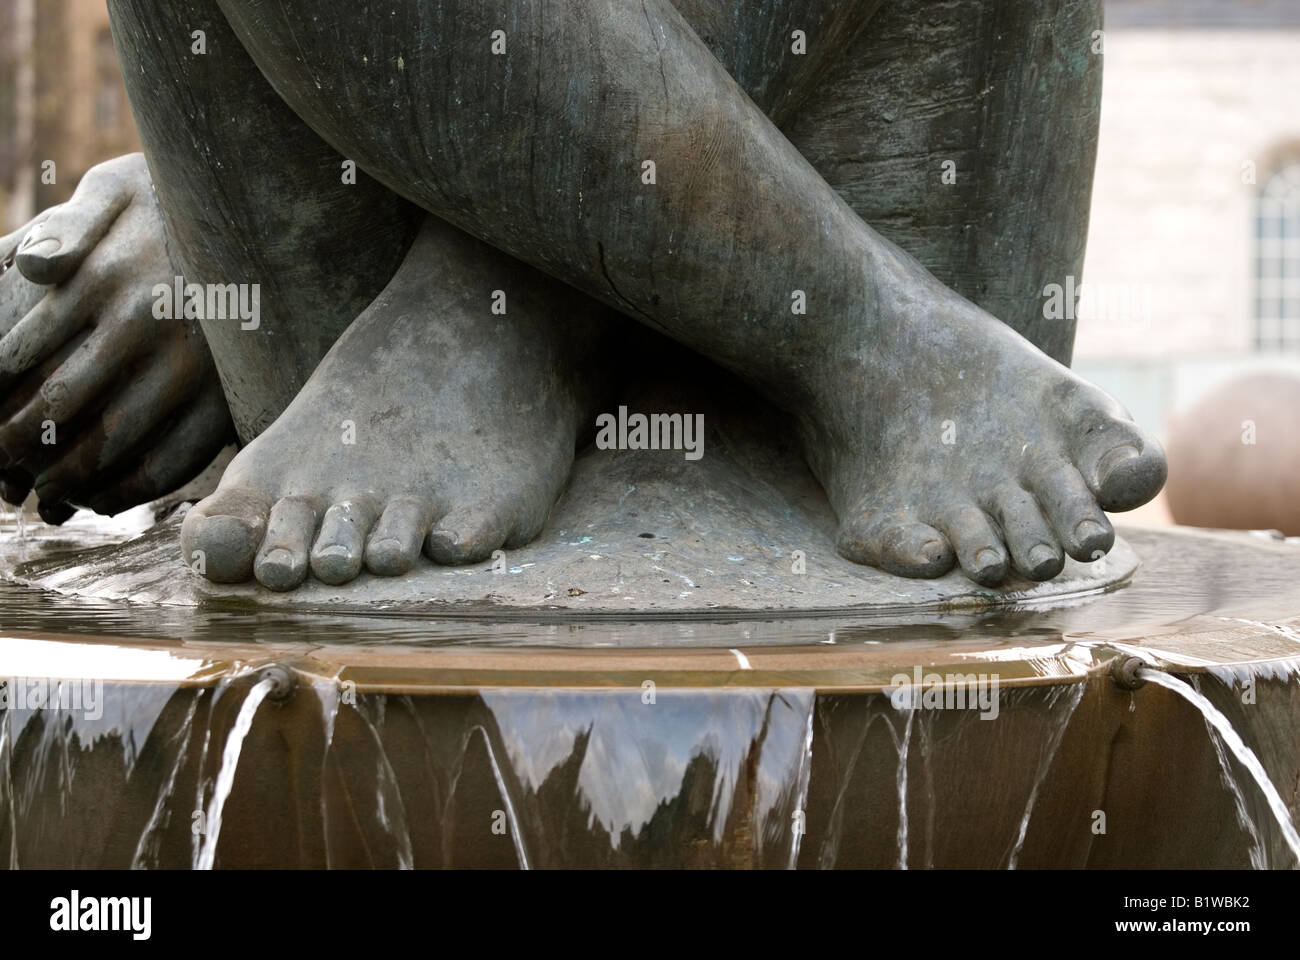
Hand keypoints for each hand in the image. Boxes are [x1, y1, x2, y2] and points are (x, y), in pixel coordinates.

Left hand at [0, 153, 233, 520]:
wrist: (272, 222)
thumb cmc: (177, 205)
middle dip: (14, 444)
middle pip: (59, 405)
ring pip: (113, 442)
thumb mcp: (116, 191)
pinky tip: (103, 500)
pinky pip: (173, 460)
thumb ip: (66, 226)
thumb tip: (28, 268)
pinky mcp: (229, 395)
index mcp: (106, 276)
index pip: (18, 352)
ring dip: (67, 478)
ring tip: (42, 494)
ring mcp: (194, 365)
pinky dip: (131, 490)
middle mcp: (149, 323)